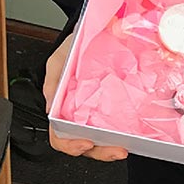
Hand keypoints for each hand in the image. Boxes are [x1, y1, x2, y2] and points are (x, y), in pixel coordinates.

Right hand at [42, 32, 127, 162]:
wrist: (95, 31)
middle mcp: (80, 115)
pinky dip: (126, 133)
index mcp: (62, 109)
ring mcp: (99, 113)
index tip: (84, 142)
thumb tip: (49, 108)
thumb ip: (52, 83)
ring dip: (113, 147)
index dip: (70, 145)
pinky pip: (120, 125)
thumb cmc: (74, 48)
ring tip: (125, 146)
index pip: (60, 136)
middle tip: (116, 149)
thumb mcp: (58, 61)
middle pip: (86, 144)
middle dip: (100, 152)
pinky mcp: (117, 107)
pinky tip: (134, 133)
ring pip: (103, 140)